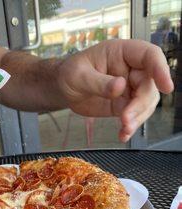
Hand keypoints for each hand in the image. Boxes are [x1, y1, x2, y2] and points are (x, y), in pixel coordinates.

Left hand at [58, 39, 173, 141]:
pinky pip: (134, 115)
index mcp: (122, 53)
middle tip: (125, 119)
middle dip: (141, 104)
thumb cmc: (69, 74)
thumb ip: (99, 82)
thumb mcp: (79, 76)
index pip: (149, 56)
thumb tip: (120, 87)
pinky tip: (123, 135)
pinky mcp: (124, 104)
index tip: (166, 87)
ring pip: (146, 103)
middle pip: (149, 85)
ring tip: (124, 129)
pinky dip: (130, 127)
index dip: (160, 69)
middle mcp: (130, 69)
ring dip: (137, 118)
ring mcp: (129, 88)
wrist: (63, 89)